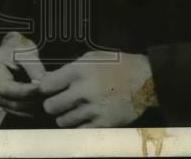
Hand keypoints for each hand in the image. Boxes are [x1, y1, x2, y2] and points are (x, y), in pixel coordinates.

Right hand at [0, 32, 46, 117]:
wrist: (14, 50)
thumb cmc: (19, 47)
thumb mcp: (26, 51)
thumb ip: (33, 67)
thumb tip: (41, 84)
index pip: (6, 88)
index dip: (25, 92)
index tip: (41, 89)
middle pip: (10, 101)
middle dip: (31, 101)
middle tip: (49, 96)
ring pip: (14, 109)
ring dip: (32, 107)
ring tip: (48, 99)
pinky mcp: (3, 102)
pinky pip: (17, 111)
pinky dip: (30, 110)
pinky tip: (42, 103)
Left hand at [38, 50, 156, 127]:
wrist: (145, 81)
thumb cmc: (117, 65)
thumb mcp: (92, 58)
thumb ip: (69, 69)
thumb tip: (47, 80)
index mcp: (79, 71)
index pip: (46, 85)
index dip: (44, 89)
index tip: (48, 90)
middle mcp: (83, 91)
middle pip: (50, 106)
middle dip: (52, 105)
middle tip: (59, 103)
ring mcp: (93, 110)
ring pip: (62, 121)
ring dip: (65, 117)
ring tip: (74, 110)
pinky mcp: (103, 124)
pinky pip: (78, 132)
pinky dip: (77, 127)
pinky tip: (83, 119)